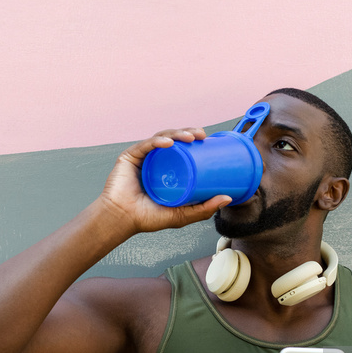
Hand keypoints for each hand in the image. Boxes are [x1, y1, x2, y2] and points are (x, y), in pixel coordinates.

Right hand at [98, 128, 231, 233]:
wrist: (122, 219)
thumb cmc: (148, 218)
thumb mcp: (181, 215)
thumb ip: (203, 209)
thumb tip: (229, 198)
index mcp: (166, 169)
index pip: (182, 150)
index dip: (195, 141)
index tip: (209, 140)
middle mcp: (155, 160)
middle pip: (173, 140)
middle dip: (188, 133)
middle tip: (202, 135)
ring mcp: (142, 157)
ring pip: (161, 138)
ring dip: (177, 133)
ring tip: (189, 137)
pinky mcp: (130, 156)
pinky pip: (145, 145)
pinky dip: (158, 141)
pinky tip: (168, 142)